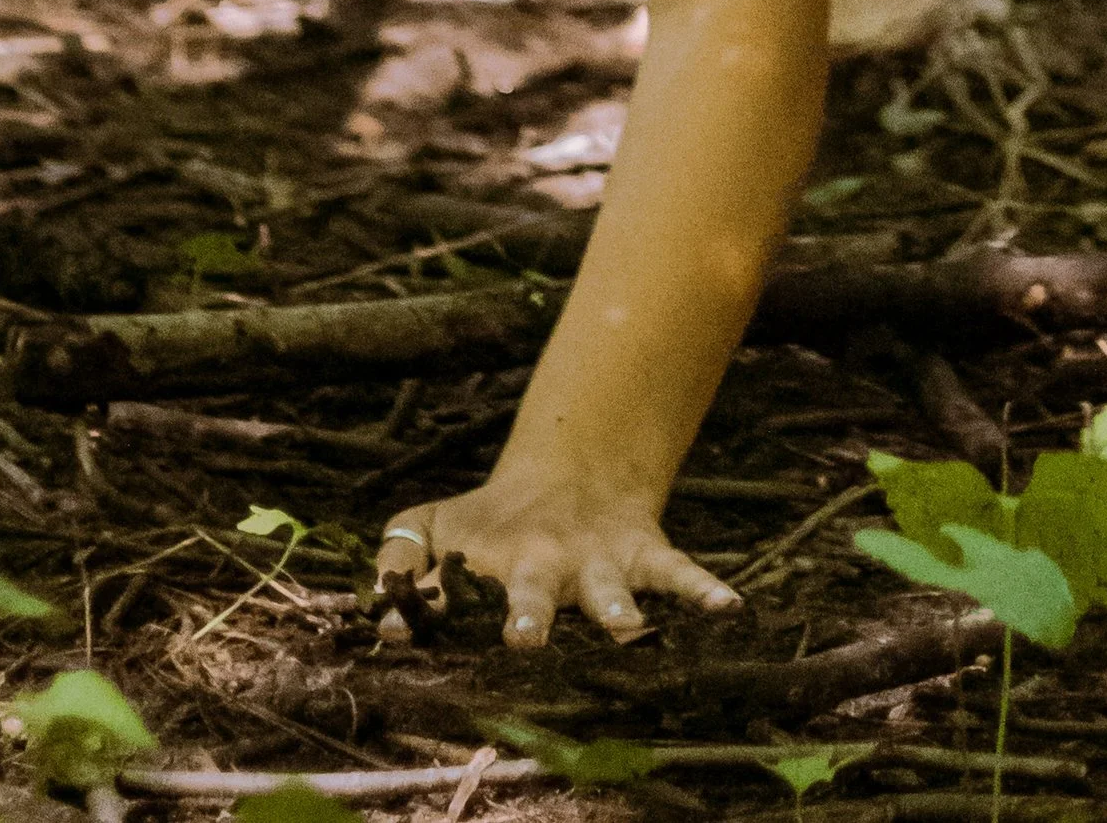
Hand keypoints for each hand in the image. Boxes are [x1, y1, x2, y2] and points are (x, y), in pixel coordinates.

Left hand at [373, 478, 740, 651]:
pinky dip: (703, 588)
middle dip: (529, 614)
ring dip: (617, 611)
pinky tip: (728, 608)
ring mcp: (596, 562)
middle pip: (533, 591)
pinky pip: (677, 574)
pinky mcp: (642, 556)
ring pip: (607, 589)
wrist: (573, 468)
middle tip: (525, 638)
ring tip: (628, 632)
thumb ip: (400, 558)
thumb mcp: (435, 524)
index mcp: (488, 563)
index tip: (402, 630)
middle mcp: (542, 564)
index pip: (449, 591)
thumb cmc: (491, 519)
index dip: (424, 609)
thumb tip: (378, 617)